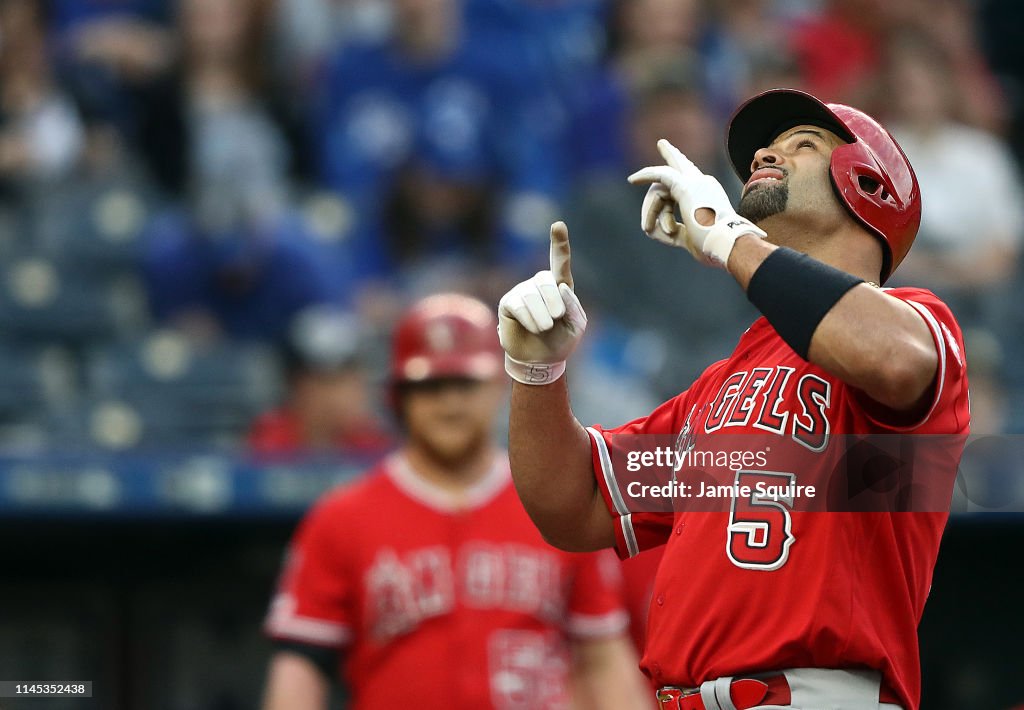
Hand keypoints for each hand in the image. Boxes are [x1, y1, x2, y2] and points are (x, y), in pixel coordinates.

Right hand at [498, 222, 587, 384]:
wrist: (539, 361)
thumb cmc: (559, 342)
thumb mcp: (576, 326)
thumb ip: (573, 307)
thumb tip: (561, 287)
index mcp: (559, 287)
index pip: (559, 262)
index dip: (559, 244)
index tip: (558, 225)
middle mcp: (539, 285)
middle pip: (546, 281)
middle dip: (554, 303)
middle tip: (555, 320)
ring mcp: (522, 292)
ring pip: (533, 295)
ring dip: (542, 317)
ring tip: (544, 329)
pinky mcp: (508, 303)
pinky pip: (519, 305)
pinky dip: (529, 319)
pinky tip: (532, 327)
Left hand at [629, 139, 765, 266]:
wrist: (726, 242)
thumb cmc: (710, 244)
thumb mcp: (687, 237)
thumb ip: (672, 229)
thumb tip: (650, 229)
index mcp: (709, 194)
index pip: (688, 184)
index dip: (672, 190)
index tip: (670, 179)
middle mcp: (704, 183)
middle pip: (681, 169)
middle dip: (672, 155)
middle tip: (663, 144)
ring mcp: (696, 182)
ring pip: (662, 187)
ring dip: (651, 210)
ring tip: (648, 228)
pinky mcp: (685, 186)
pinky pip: (660, 175)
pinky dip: (646, 176)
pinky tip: (632, 180)